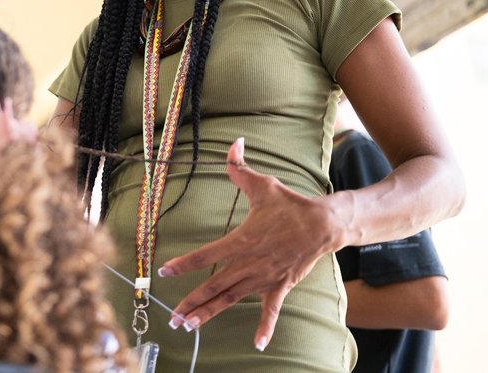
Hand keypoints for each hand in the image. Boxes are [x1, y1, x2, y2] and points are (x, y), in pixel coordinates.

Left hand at [157, 138, 335, 350]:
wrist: (323, 224)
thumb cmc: (289, 205)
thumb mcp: (262, 184)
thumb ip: (240, 168)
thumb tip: (233, 143)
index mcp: (240, 241)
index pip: (205, 255)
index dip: (184, 264)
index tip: (164, 271)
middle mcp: (248, 263)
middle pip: (214, 286)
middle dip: (191, 302)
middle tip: (173, 317)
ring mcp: (263, 278)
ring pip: (232, 299)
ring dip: (210, 313)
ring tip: (190, 326)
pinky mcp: (279, 285)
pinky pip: (271, 310)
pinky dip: (265, 327)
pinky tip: (258, 344)